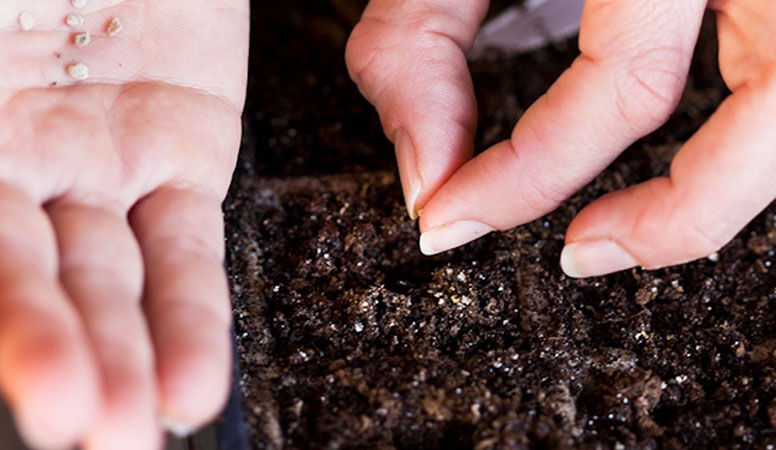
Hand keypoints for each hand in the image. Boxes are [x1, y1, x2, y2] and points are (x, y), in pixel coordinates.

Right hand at [0, 1, 247, 447]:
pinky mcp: (189, 150)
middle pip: (43, 288)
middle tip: (99, 437)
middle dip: (69, 364)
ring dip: (135, 357)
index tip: (43, 404)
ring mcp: (106, 164)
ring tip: (151, 423)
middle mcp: (19, 166)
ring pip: (121, 282)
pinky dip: (195, 314)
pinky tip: (196, 379)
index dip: (6, 331)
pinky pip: (191, 246)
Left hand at [346, 0, 775, 276]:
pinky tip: (676, 161)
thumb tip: (425, 174)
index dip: (525, 176)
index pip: (624, 88)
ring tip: (627, 238)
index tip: (445, 215)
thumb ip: (419, 45)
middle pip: (769, 116)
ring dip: (722, 195)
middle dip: (671, 217)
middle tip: (576, 255)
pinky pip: (774, 75)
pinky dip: (734, 136)